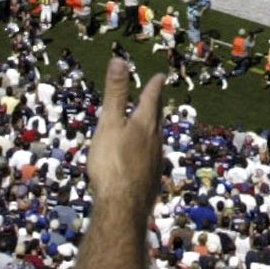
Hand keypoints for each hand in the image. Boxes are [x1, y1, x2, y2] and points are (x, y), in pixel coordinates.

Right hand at [83, 57, 167, 215]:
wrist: (123, 208)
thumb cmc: (112, 164)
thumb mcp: (110, 124)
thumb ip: (115, 94)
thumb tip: (120, 60)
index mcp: (145, 124)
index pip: (151, 98)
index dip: (154, 86)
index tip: (160, 76)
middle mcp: (155, 141)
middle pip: (157, 118)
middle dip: (156, 104)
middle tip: (158, 95)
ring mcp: (156, 162)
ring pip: (157, 138)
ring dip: (154, 127)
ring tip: (151, 123)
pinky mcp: (151, 179)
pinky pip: (153, 157)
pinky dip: (149, 149)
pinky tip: (145, 158)